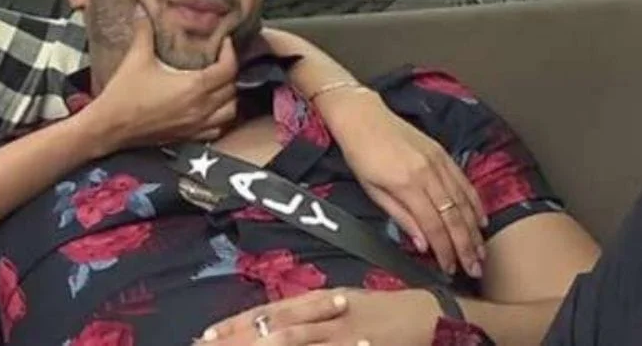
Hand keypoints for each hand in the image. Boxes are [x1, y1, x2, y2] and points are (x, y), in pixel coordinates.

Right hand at [86, 6, 236, 152]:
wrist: (109, 127)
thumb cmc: (123, 95)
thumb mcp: (136, 58)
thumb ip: (144, 31)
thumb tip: (142, 9)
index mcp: (193, 87)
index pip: (228, 69)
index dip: (230, 53)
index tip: (224, 42)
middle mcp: (200, 108)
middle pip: (232, 89)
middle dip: (229, 72)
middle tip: (219, 60)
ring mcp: (196, 125)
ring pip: (230, 111)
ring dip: (229, 97)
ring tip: (219, 85)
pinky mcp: (188, 137)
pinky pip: (217, 129)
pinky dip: (220, 118)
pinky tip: (211, 109)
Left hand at [199, 288, 439, 344]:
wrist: (434, 316)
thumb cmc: (386, 311)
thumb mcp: (344, 305)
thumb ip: (310, 314)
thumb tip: (274, 323)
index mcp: (320, 300)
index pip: (269, 312)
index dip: (237, 323)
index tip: (207, 335)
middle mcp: (327, 314)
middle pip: (274, 328)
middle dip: (239, 339)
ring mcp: (345, 334)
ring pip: (295, 342)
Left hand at [316, 87, 487, 278]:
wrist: (362, 116)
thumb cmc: (360, 154)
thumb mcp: (372, 189)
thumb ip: (400, 216)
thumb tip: (422, 244)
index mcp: (407, 184)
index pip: (433, 226)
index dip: (445, 250)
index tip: (451, 269)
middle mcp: (428, 173)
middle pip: (454, 217)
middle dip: (466, 246)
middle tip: (475, 268)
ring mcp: (439, 162)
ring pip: (464, 201)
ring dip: (474, 230)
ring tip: (481, 251)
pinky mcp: (443, 153)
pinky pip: (465, 182)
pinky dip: (475, 203)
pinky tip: (481, 220)